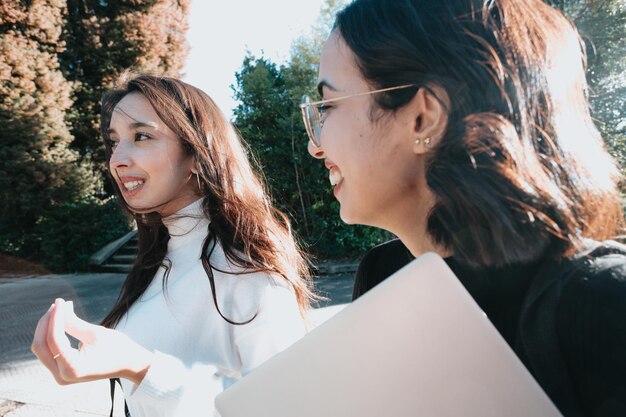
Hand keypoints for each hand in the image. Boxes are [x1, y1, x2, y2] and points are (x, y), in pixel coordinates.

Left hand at [31, 298, 153, 384]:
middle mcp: (62, 376)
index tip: (60, 301)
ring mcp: (60, 376)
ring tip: (60, 309)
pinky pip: (49, 350)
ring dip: (47, 327)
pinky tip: (60, 320)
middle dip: (46, 322)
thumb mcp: (96, 333)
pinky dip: (52, 334)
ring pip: (41, 348)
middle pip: (41, 346)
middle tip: (58, 304)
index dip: (54, 318)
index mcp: (73, 369)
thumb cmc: (118, 348)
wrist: (130, 365)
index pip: (53, 340)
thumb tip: (57, 307)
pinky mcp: (62, 371)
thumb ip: (73, 322)